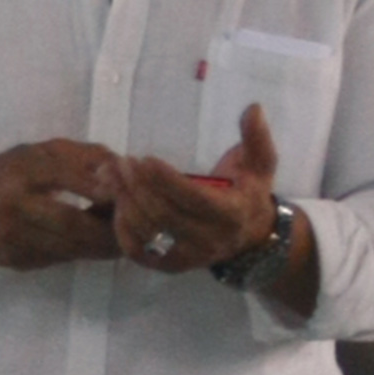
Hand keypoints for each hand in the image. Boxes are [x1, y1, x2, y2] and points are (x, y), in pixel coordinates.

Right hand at [0, 139, 127, 273]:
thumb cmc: (10, 171)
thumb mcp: (42, 152)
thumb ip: (84, 156)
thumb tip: (125, 169)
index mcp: (22, 171)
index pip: (67, 176)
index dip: (102, 187)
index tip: (130, 191)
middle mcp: (13, 206)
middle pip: (73, 224)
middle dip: (111, 227)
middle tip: (140, 226)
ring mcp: (12, 238)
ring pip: (71, 248)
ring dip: (103, 245)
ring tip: (125, 236)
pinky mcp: (15, 261)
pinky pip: (59, 259)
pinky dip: (82, 252)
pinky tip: (93, 244)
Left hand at [118, 104, 279, 275]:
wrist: (250, 238)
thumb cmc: (249, 193)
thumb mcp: (261, 165)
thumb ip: (256, 138)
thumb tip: (253, 108)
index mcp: (232, 214)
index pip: (193, 198)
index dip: (166, 179)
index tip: (145, 159)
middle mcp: (209, 240)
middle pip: (164, 214)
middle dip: (138, 187)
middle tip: (121, 162)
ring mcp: (187, 257)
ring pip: (147, 231)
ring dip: (125, 202)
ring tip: (112, 175)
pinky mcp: (168, 266)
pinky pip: (137, 250)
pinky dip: (122, 227)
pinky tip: (116, 202)